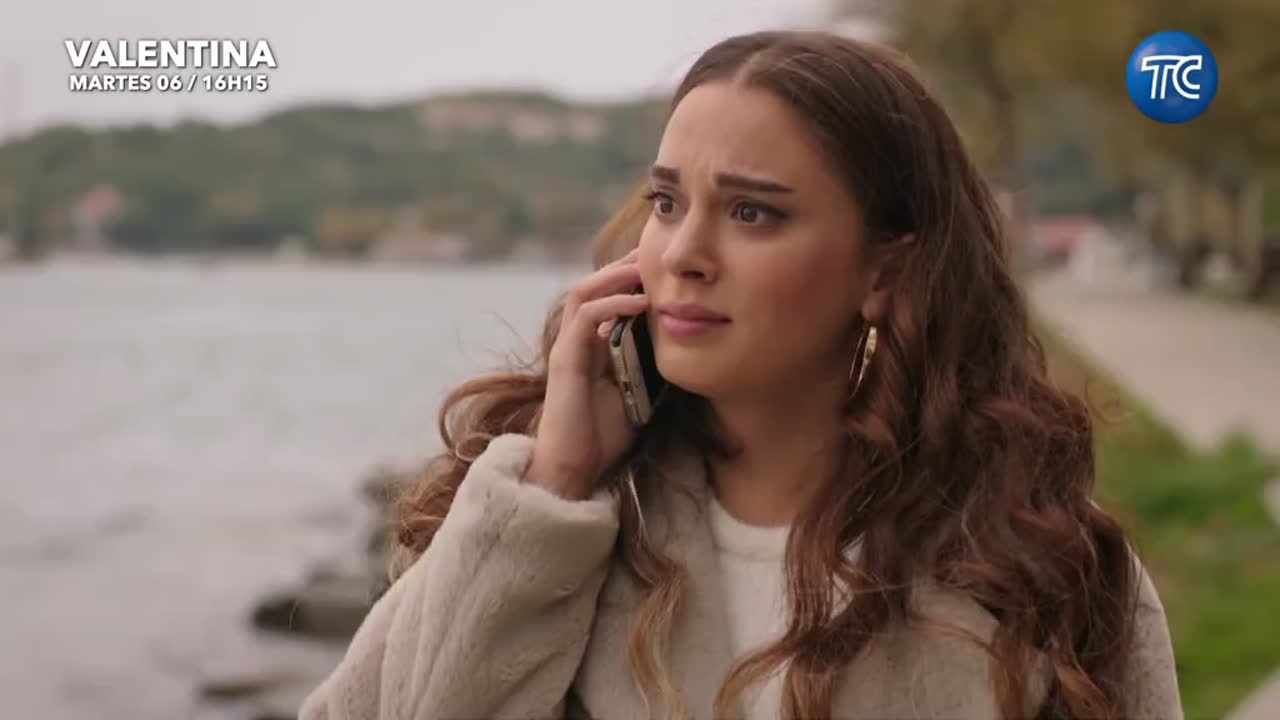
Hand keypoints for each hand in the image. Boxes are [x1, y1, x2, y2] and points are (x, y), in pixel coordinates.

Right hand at [524, 249, 647, 499]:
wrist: (574, 469)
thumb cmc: (603, 437)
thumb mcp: (639, 393)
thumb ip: (650, 368)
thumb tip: (682, 349)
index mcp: (592, 347)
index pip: (607, 299)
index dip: (631, 280)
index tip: (664, 270)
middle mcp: (576, 341)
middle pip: (593, 286)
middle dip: (623, 267)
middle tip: (655, 255)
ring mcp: (568, 348)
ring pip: (584, 293)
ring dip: (615, 276)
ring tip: (645, 268)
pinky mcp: (565, 360)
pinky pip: (586, 317)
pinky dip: (613, 304)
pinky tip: (640, 301)